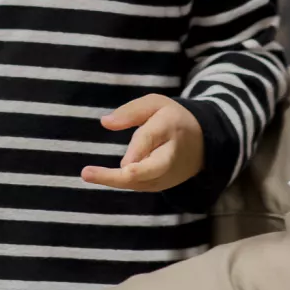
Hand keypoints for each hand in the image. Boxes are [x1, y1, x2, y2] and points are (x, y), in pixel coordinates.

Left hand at [81, 95, 204, 191]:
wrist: (201, 144)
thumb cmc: (171, 119)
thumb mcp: (155, 104)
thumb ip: (131, 111)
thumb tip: (105, 122)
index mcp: (169, 127)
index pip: (150, 138)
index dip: (138, 150)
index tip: (124, 163)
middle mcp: (169, 155)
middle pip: (152, 168)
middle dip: (133, 174)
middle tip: (110, 172)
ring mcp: (166, 174)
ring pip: (141, 181)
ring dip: (115, 179)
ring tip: (88, 173)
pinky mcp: (159, 185)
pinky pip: (137, 184)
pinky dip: (120, 180)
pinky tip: (100, 175)